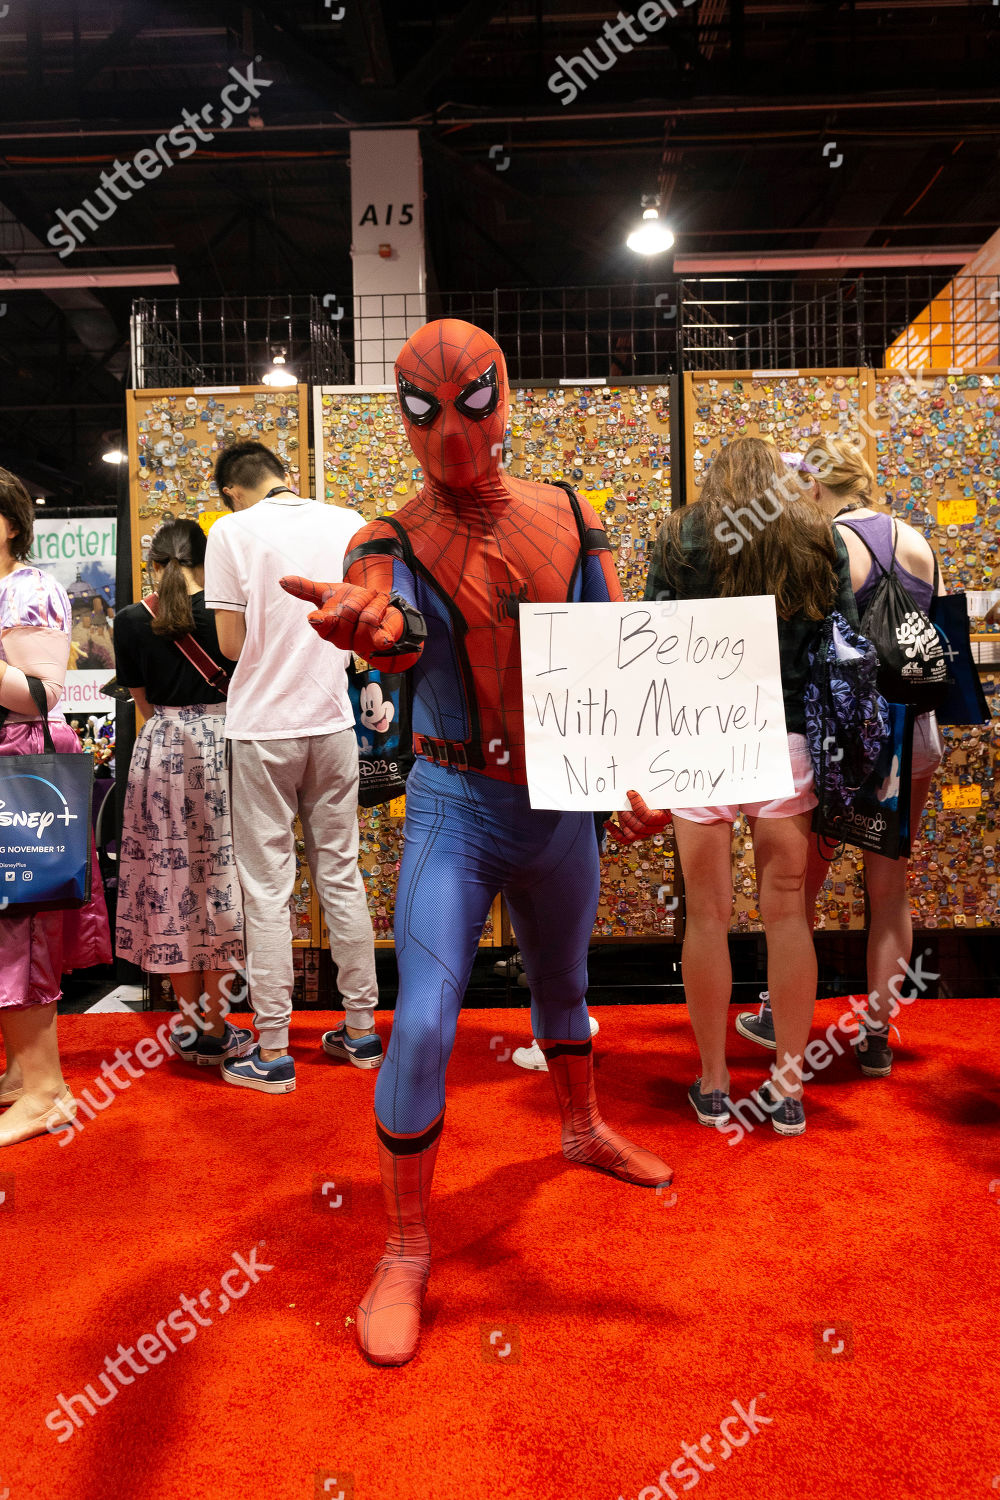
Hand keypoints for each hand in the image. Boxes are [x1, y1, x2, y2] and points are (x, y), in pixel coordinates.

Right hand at [280, 576, 404, 659]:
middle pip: (348, 612)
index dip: (321, 620)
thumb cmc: (350, 602)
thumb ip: (306, 589)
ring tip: (375, 603)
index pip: (321, 624)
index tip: (317, 618)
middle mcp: (340, 638)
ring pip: (367, 618)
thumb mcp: (328, 592)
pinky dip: (383, 638)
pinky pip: (381, 638)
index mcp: (325, 626)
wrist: (377, 609)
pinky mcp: (378, 643)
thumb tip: (282, 581)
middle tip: (364, 595)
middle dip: (360, 596)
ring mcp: (359, 642)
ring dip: (375, 602)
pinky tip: (384, 638)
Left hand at [604, 790, 670, 845]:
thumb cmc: (653, 795)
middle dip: (628, 815)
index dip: (637, 806)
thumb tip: (633, 790)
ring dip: (623, 822)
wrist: (651, 800)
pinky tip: (607, 822)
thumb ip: (648, 791)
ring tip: (621, 811)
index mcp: (663, 818)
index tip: (631, 793)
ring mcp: (644, 833)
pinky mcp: (634, 835)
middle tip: (624, 805)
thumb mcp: (654, 792)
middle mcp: (655, 828)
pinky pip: (623, 838)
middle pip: (639, 827)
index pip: (648, 817)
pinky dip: (614, 831)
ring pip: (631, 834)